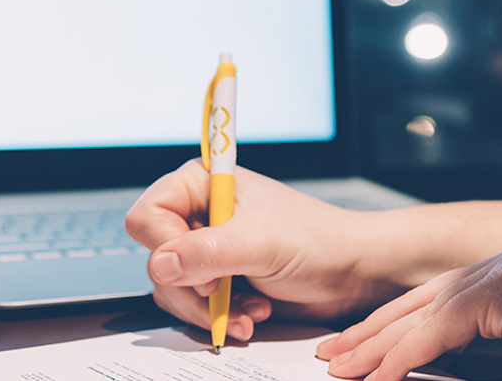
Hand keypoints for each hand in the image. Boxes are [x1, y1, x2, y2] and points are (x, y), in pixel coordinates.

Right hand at [126, 160, 400, 341]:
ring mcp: (207, 249)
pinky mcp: (218, 280)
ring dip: (210, 309)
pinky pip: (193, 307)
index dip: (167, 247)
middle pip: (156, 258)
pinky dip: (221, 317)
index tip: (202, 269)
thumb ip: (207, 252)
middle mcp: (199, 214)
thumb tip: (160, 264)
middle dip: (192, 288)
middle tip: (221, 293)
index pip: (148, 216)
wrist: (353, 274)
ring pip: (171, 289)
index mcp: (202, 184)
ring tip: (250, 308)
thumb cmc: (318, 241)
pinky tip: (252, 312)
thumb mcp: (261, 244)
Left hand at [317, 242, 501, 380]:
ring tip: (342, 372)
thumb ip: (477, 356)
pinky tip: (379, 376)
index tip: (355, 351)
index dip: (391, 326)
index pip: (438, 299)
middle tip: (331, 358)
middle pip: (423, 298)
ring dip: (380, 346)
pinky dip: (406, 353)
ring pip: (426, 311)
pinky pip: (443, 326)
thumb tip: (419, 368)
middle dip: (373, 332)